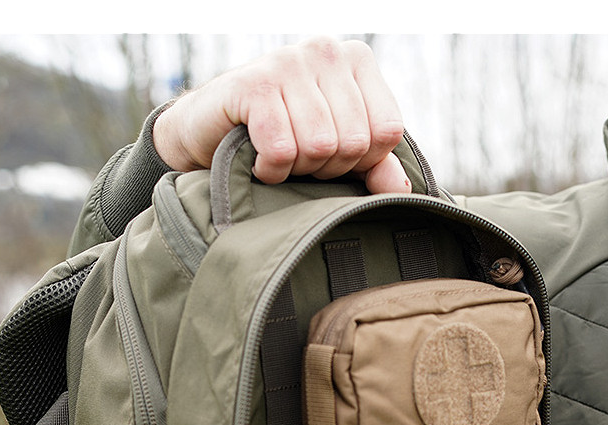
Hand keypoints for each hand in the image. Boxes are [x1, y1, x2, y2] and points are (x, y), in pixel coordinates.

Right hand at [152, 36, 410, 193]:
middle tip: (298, 158)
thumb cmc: (280, 137)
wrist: (208, 130)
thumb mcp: (335, 150)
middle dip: (325, 168)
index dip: (361, 161)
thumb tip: (399, 190)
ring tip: (278, 156)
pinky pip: (281, 150)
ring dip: (296, 169)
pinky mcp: (254, 84)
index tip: (331, 156)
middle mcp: (327, 50)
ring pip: (318, 147)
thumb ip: (374, 165)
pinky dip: (270, 170)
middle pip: (353, 143)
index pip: (387, 131)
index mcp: (357, 61)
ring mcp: (289, 61)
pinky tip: (258, 159)